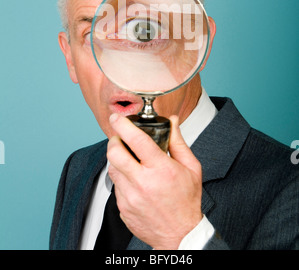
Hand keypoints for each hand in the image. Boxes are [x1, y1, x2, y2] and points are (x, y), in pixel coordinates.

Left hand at [107, 113, 202, 249]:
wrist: (180, 235)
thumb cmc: (187, 201)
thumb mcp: (191, 168)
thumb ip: (178, 142)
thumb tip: (173, 121)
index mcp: (161, 169)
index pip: (136, 140)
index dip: (123, 125)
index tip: (117, 118)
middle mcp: (142, 182)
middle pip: (114, 153)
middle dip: (114, 140)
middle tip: (120, 138)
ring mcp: (130, 197)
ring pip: (112, 169)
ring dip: (118, 160)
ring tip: (130, 161)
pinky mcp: (123, 208)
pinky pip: (116, 186)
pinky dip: (122, 179)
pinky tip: (135, 181)